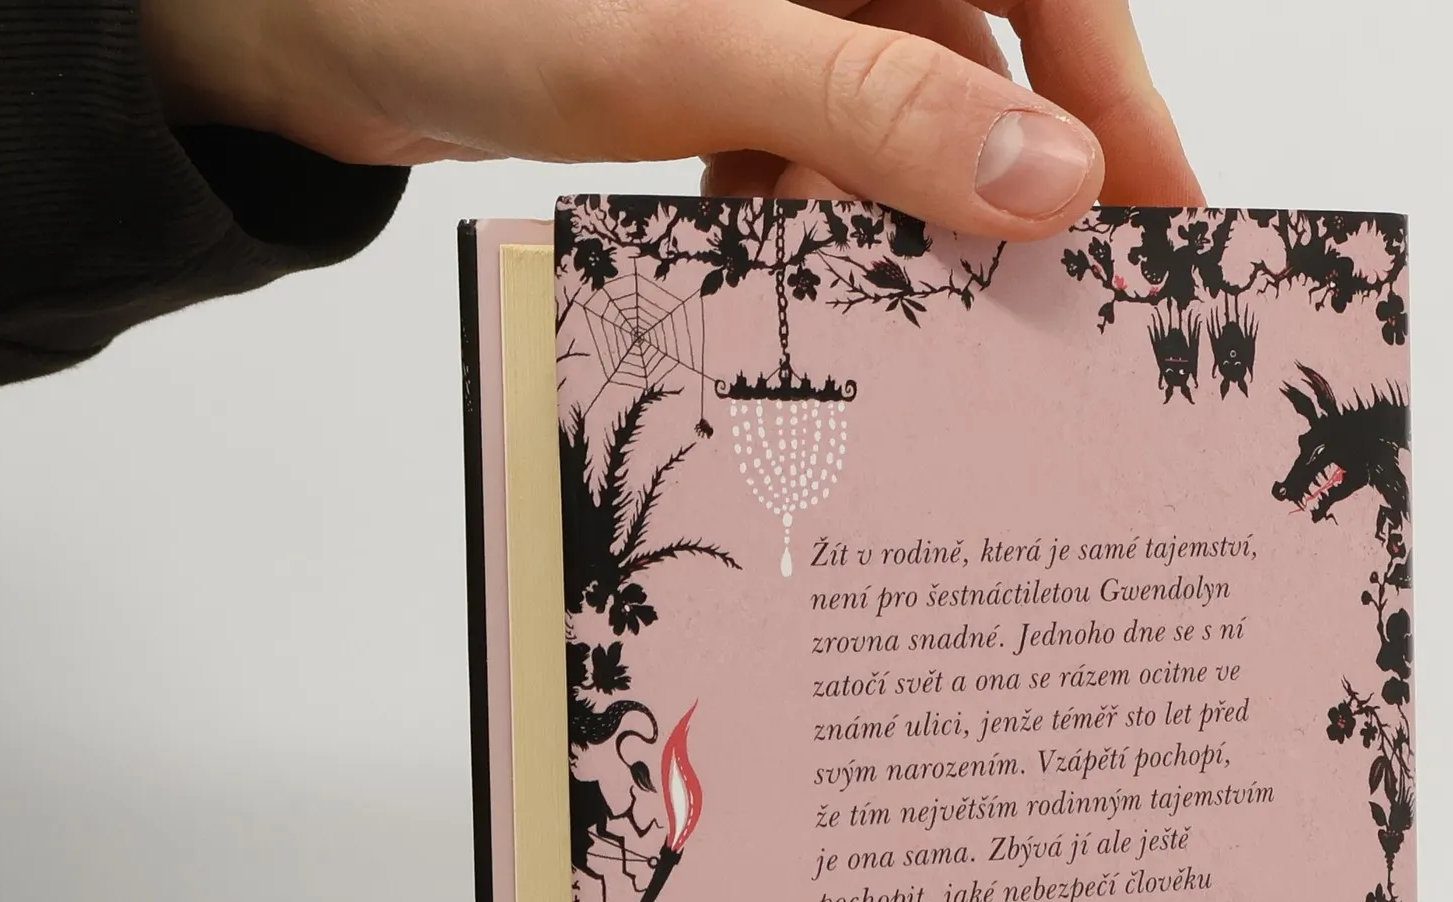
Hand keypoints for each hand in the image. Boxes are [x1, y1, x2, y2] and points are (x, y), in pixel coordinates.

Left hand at [141, 0, 1201, 237]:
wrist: (286, 16)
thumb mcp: (690, 43)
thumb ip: (874, 104)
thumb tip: (1050, 186)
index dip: (1120, 105)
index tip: (1166, 226)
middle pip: (986, 62)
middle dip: (1000, 194)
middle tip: (1040, 320)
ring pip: (898, 122)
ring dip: (893, 223)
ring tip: (887, 314)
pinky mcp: (722, 56)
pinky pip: (814, 146)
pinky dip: (810, 215)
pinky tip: (780, 268)